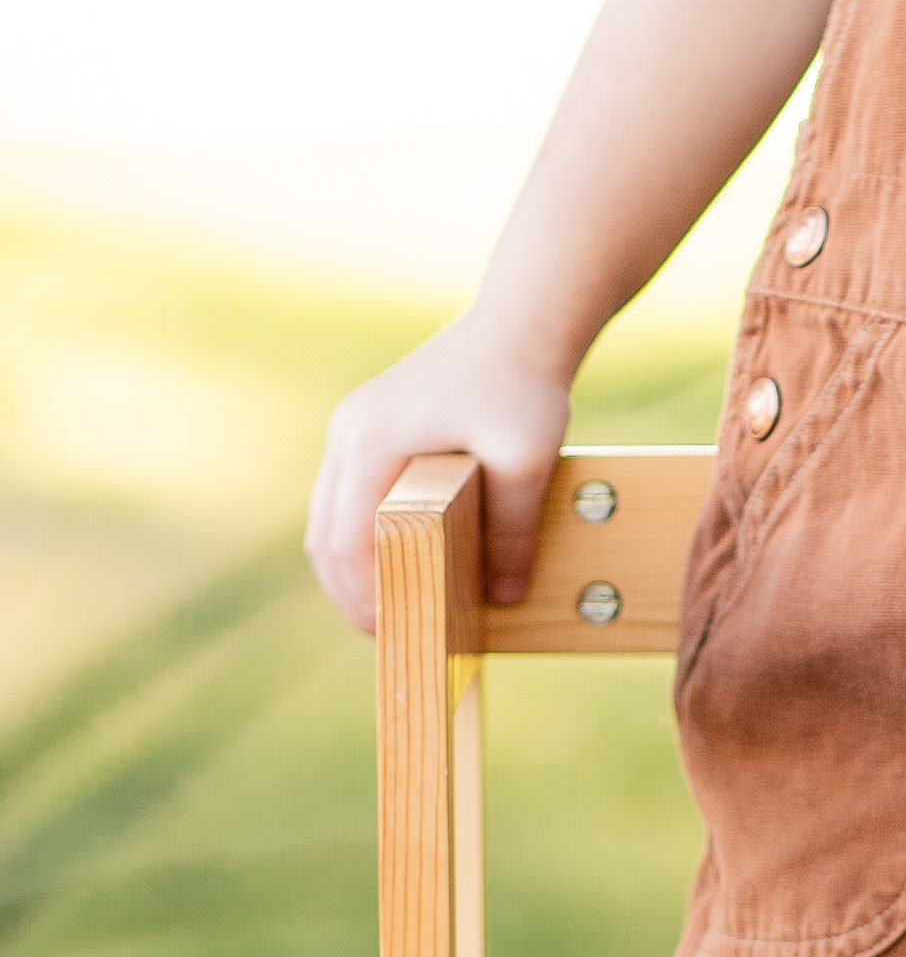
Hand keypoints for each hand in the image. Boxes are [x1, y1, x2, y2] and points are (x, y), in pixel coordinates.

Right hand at [304, 313, 573, 633]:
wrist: (523, 320)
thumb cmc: (524, 384)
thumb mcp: (528, 459)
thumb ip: (514, 532)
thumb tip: (503, 599)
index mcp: (371, 442)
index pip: (347, 543)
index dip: (365, 597)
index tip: (396, 635)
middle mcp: (349, 432)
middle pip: (326, 536)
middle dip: (352, 592)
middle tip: (391, 635)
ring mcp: (354, 425)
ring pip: (330, 518)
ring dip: (352, 567)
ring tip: (393, 609)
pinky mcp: (370, 423)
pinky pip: (349, 496)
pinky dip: (361, 536)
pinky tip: (396, 561)